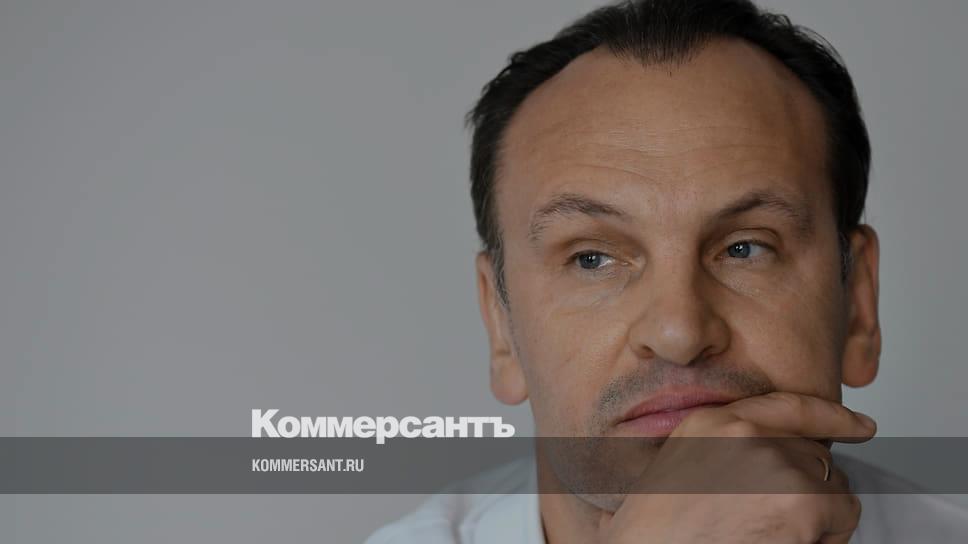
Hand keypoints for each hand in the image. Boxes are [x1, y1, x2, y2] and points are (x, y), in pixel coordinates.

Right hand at [598, 392, 876, 543]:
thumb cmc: (657, 536)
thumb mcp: (676, 474)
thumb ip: (719, 454)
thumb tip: (763, 467)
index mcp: (708, 423)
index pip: (785, 406)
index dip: (831, 416)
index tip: (861, 425)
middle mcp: (743, 433)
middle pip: (814, 454)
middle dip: (809, 491)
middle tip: (771, 525)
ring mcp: (773, 462)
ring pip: (833, 487)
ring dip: (819, 519)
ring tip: (770, 537)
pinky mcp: (799, 499)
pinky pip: (843, 518)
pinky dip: (828, 538)